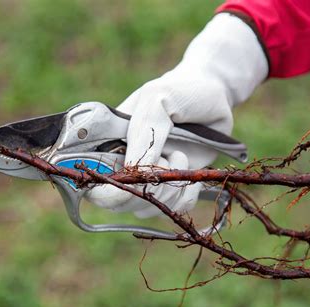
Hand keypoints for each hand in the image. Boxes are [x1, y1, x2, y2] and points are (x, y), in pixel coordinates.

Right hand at [85, 13, 267, 216]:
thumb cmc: (181, 91)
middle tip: (166, 160)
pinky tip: (191, 173)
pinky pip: (172, 210)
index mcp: (110, 141)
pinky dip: (185, 197)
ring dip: (167, 189)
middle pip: (116, 202)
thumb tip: (133, 169)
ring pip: (144, 210)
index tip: (127, 179)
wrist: (217, 98)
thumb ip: (143, 131)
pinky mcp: (173, 188)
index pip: (92, 175)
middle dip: (142, 188)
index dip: (104, 186)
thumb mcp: (157, 98)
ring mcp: (148, 179)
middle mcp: (125, 164)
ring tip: (181, 156)